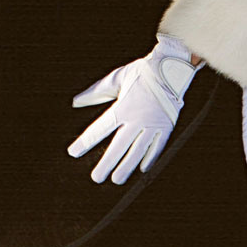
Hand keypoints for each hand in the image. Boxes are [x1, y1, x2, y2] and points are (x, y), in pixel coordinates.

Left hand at [68, 36, 199, 183]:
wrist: (173, 67)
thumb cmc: (142, 71)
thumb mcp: (116, 78)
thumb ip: (96, 92)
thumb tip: (76, 101)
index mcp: (123, 107)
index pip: (100, 129)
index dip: (85, 142)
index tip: (73, 152)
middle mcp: (138, 119)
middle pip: (118, 147)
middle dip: (106, 164)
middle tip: (96, 178)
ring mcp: (154, 125)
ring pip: (137, 151)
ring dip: (126, 167)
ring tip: (116, 179)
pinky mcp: (167, 126)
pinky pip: (157, 147)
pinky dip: (149, 158)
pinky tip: (142, 168)